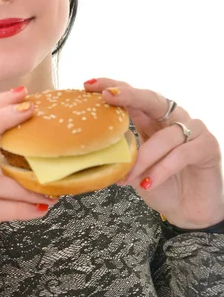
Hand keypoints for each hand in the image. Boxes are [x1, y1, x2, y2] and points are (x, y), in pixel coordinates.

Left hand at [84, 78, 222, 228]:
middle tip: (108, 96)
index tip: (88, 85)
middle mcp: (173, 118)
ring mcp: (193, 130)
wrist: (187, 210)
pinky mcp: (207, 147)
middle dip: (128, 95)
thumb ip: (118, 154)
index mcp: (151, 119)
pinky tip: (148, 183)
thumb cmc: (158, 185)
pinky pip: (181, 154)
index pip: (132, 96)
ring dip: (143, 158)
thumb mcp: (131, 168)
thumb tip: (88, 151)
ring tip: (126, 178)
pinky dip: (162, 170)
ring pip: (165, 136)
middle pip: (151, 99)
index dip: (113, 87)